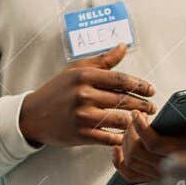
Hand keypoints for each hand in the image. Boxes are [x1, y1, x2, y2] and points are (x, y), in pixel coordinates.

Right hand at [18, 43, 155, 147]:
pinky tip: (127, 134)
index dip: (140, 85)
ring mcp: (83, 116)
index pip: (121, 79)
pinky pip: (110, 137)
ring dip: (135, 121)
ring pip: (120, 119)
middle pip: (123, 99)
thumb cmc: (57, 91)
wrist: (33, 116)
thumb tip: (123, 46)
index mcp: (84, 76)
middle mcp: (84, 95)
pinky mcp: (82, 135)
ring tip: (142, 119)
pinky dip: (121, 137)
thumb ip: (103, 60)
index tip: (151, 90)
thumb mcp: (76, 70)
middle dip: (143, 104)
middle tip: (152, 107)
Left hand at [113, 107, 185, 183]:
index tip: (137, 114)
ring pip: (130, 162)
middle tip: (133, 118)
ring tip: (129, 128)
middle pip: (137, 152)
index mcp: (182, 154)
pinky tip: (116, 149)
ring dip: (124, 143)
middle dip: (130, 133)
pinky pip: (130, 175)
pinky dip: (119, 164)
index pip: (152, 143)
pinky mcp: (153, 177)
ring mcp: (159, 174)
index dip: (140, 128)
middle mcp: (167, 167)